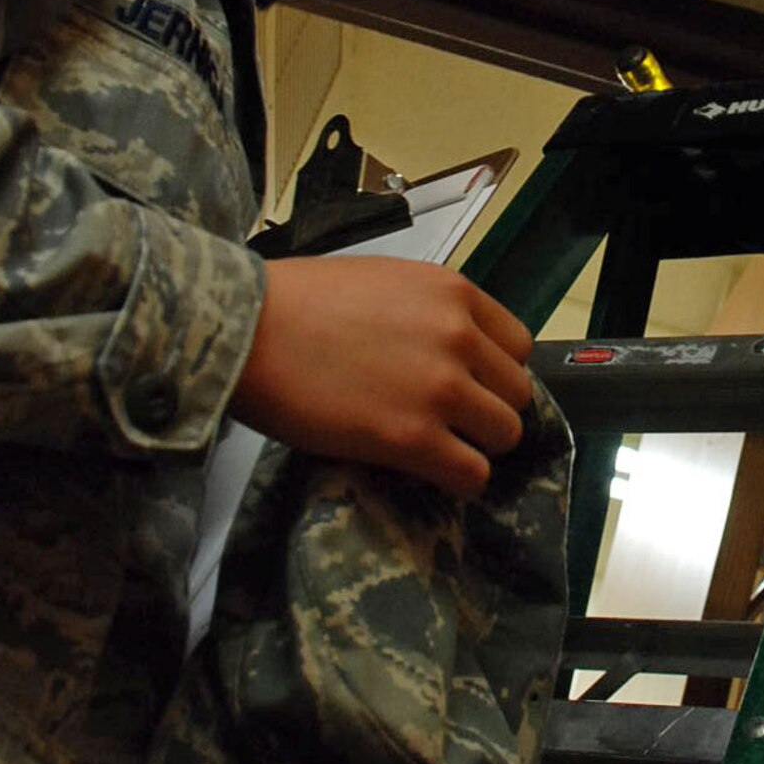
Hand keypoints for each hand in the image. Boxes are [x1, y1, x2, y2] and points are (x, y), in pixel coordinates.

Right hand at [229, 256, 534, 498]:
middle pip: (517, 393)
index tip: (472, 385)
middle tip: (450, 421)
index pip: (518, 346)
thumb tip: (447, 349)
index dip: (495, 372)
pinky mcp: (413, 438)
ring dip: (476, 446)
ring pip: (504, 434)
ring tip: (438, 447)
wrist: (245, 328)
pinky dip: (459, 481)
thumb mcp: (383, 282)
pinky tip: (429, 472)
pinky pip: (473, 474)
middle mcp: (460, 337)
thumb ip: (429, 313)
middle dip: (487, 410)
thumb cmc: (294, 302)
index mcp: (454, 293)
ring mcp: (441, 389)